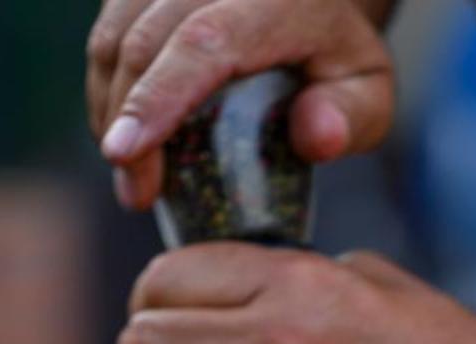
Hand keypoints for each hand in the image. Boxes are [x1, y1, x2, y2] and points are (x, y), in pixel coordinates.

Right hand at [87, 0, 394, 210]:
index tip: (126, 154)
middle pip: (147, 42)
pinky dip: (107, 87)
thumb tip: (315, 137)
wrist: (315, 3)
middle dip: (128, 123)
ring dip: (109, 108)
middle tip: (136, 193)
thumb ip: (350, 117)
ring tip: (131, 170)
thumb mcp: (368, 91)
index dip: (158, 99)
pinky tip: (126, 133)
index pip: (203, 43)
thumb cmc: (339, 59)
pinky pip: (107, 32)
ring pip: (115, 36)